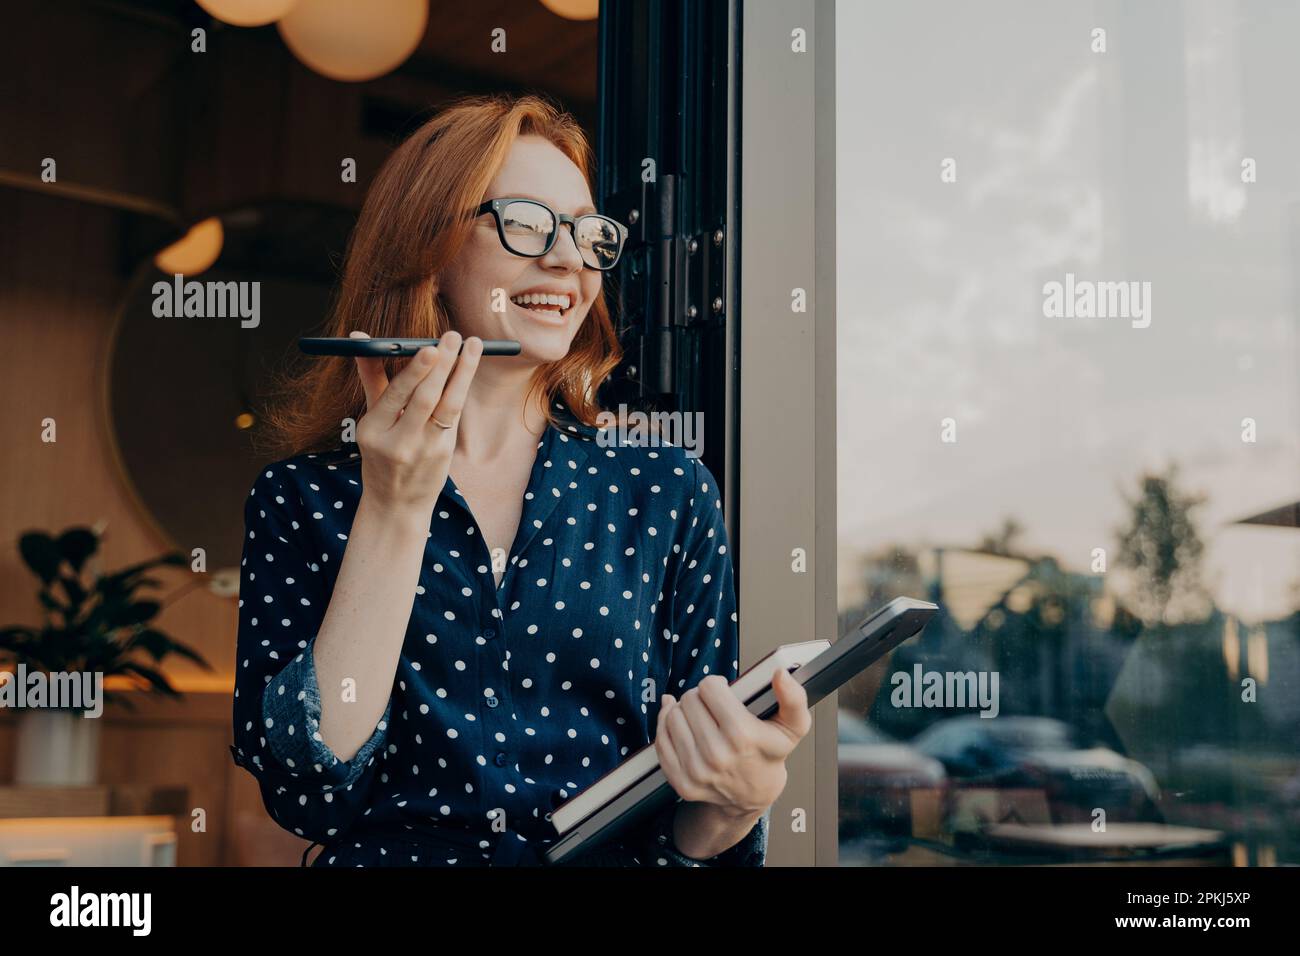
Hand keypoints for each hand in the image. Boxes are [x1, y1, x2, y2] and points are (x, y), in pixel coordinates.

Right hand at [350, 329, 482, 514]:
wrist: (396, 503)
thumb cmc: (381, 453)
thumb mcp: (370, 420)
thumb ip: (371, 378)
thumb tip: (360, 337)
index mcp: (372, 431)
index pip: (395, 396)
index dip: (414, 372)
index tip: (429, 348)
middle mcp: (398, 442)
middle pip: (424, 398)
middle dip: (442, 365)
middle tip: (453, 337)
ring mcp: (424, 450)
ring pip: (447, 405)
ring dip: (462, 373)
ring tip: (472, 345)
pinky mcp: (443, 453)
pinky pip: (454, 415)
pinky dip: (461, 388)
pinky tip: (467, 367)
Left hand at [654, 667, 811, 817]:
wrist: (754, 795)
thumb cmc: (770, 754)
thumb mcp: (793, 726)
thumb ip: (793, 697)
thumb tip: (780, 674)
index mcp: (742, 735)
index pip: (709, 687)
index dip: (717, 684)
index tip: (723, 692)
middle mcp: (716, 755)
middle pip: (689, 699)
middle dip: (699, 697)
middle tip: (711, 707)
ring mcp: (696, 771)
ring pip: (672, 716)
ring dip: (682, 711)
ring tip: (698, 717)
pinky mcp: (681, 782)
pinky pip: (661, 741)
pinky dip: (667, 728)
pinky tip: (682, 726)